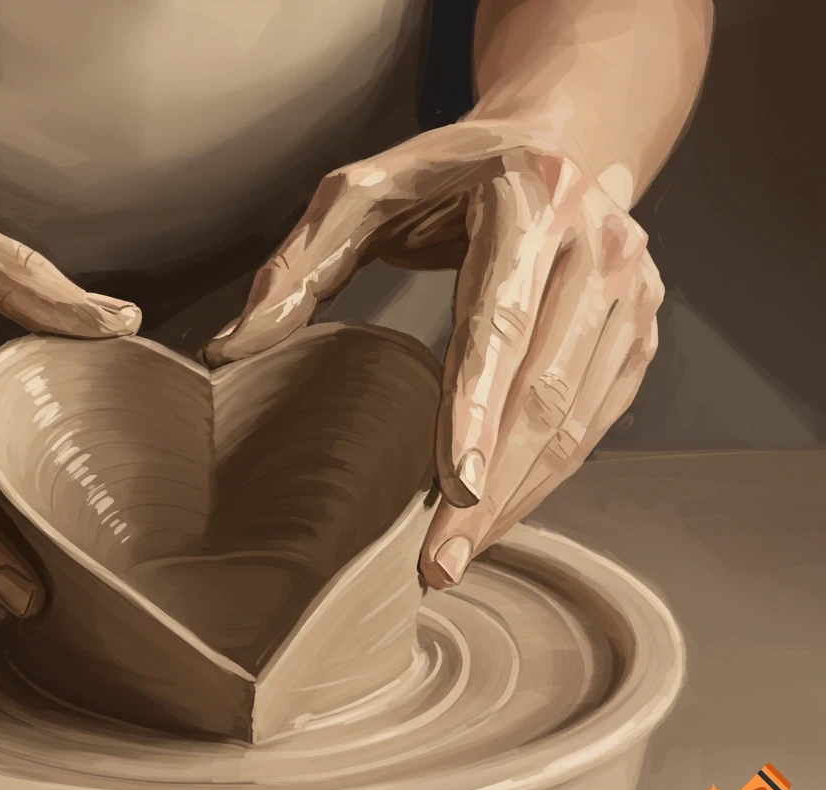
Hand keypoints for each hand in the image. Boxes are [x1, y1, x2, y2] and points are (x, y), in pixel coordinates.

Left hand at [203, 120, 661, 587]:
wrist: (555, 145)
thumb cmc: (448, 175)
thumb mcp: (361, 193)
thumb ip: (297, 266)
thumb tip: (232, 348)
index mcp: (531, 203)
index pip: (501, 322)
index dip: (477, 409)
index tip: (455, 489)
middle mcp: (600, 248)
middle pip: (544, 389)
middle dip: (492, 488)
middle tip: (440, 562)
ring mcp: (632, 294)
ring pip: (577, 419)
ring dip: (521, 497)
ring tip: (460, 556)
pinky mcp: (639, 331)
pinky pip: (598, 421)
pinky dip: (549, 477)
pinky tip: (500, 515)